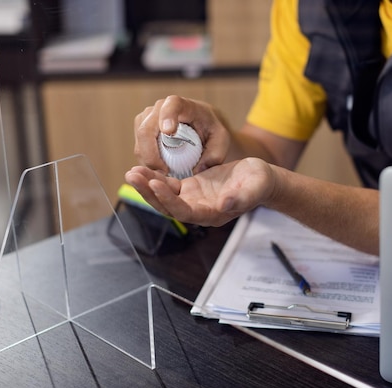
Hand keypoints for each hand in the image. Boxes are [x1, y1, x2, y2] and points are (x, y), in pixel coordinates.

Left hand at [125, 158, 275, 226]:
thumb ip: (240, 198)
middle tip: (133, 175)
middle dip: (149, 192)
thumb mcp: (254, 187)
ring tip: (132, 171)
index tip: (156, 183)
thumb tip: (224, 204)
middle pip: (167, 206)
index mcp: (211, 214)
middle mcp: (197, 211)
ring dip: (147, 185)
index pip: (184, 212)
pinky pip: (168, 185)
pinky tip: (142, 168)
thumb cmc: (259, 183)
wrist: (260, 179)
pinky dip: (154, 177)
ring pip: (163, 196)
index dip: (168, 199)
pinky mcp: (189, 188)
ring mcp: (192, 200)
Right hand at [133, 95, 231, 175]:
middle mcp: (160, 107)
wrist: (200, 123)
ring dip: (149, 161)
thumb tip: (197, 171)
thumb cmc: (211, 129)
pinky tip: (160, 169)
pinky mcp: (140, 129)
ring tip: (165, 173)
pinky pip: (139, 148)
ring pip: (140, 142)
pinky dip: (147, 161)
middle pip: (146, 129)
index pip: (171, 105)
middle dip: (152, 154)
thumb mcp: (221, 140)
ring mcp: (147, 117)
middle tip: (165, 172)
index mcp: (183, 105)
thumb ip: (215, 154)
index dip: (167, 116)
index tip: (169, 131)